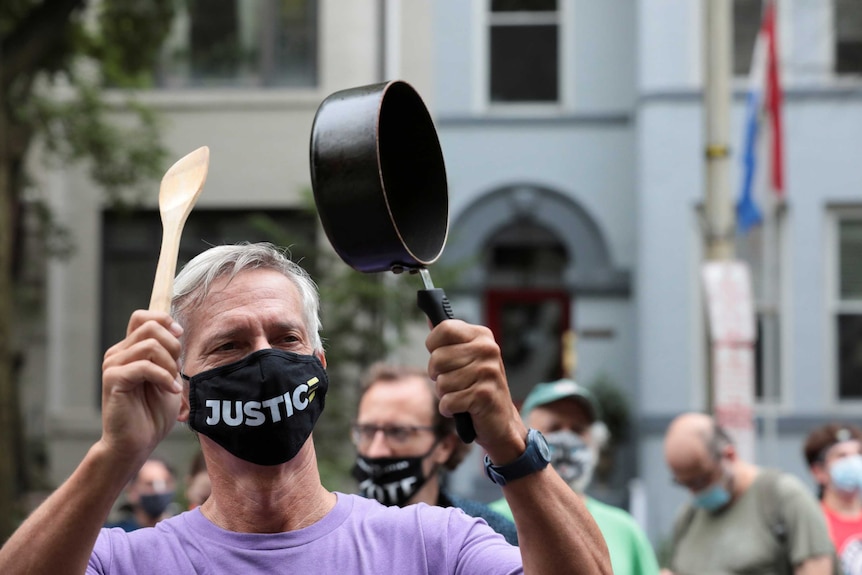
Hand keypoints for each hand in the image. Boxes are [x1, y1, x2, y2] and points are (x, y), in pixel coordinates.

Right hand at [100, 310, 183, 461]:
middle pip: (150, 327)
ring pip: (150, 344)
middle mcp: (118, 353)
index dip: (164, 320)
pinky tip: (171, 390)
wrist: (137, 443)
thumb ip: (168, 355)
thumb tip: (176, 331)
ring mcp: (113, 365)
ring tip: (173, 383)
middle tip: (177, 369)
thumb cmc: (152, 413)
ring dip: (170, 363)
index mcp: (130, 350)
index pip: (142, 317)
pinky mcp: (113, 379)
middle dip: (173, 345)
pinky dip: (164, 377)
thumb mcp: (168, 377)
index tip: (179, 336)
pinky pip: (144, 366)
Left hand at [425, 320, 525, 461]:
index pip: (444, 328)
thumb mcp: (466, 357)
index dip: (433, 345)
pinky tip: (462, 408)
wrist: (501, 419)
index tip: (440, 355)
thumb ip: (449, 339)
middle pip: (437, 358)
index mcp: (482, 336)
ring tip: (461, 394)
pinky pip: (448, 402)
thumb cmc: (478, 385)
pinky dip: (449, 409)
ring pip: (441, 383)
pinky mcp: (484, 395)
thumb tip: (430, 318)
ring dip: (445, 394)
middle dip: (437, 375)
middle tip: (453, 381)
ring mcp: (488, 372)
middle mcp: (488, 350)